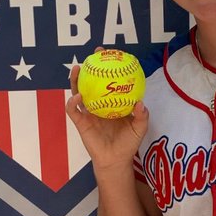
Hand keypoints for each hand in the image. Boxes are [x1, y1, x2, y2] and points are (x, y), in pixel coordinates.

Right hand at [66, 57, 148, 172]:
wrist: (115, 160)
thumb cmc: (128, 144)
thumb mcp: (139, 128)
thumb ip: (142, 116)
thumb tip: (140, 103)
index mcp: (112, 102)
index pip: (109, 81)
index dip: (109, 67)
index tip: (113, 55)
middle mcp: (98, 104)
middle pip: (92, 81)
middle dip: (92, 66)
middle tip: (94, 54)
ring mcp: (88, 112)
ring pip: (78, 92)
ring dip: (75, 79)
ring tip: (77, 69)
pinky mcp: (80, 122)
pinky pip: (73, 110)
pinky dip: (73, 102)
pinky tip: (78, 96)